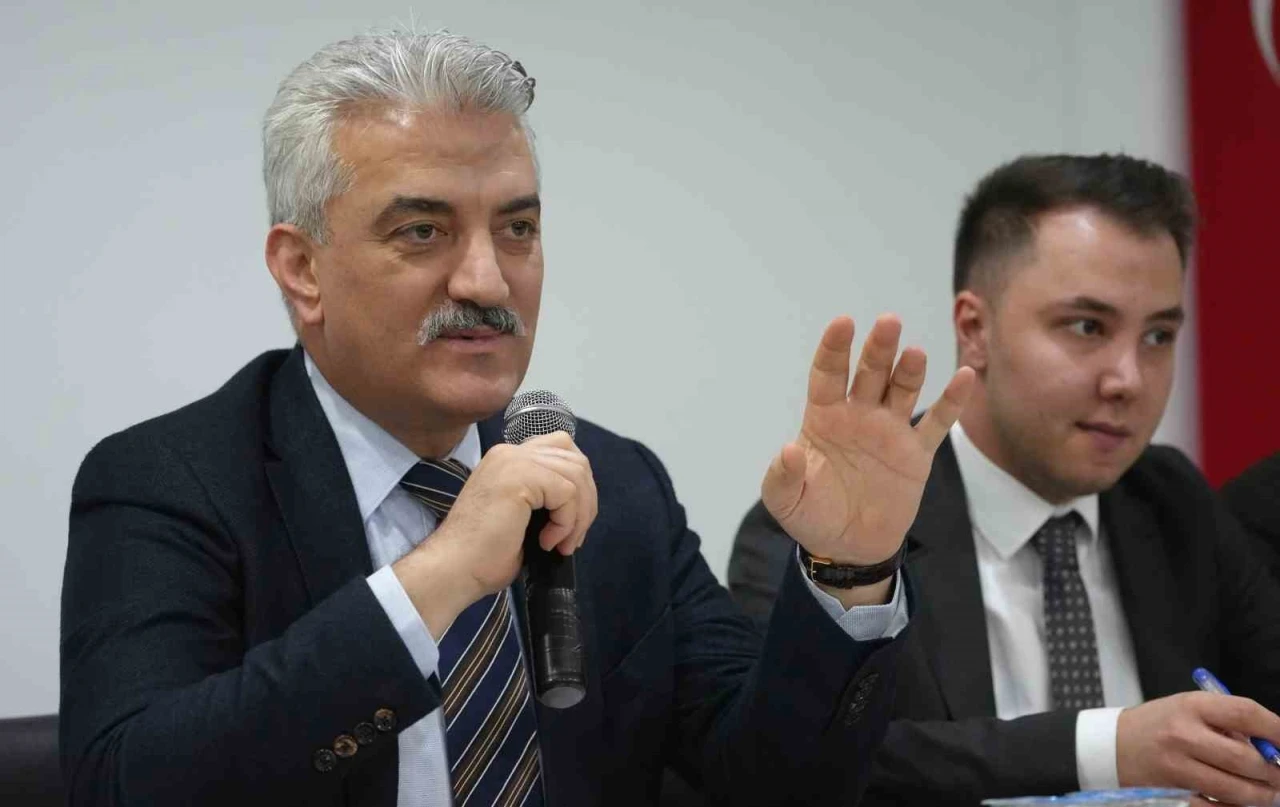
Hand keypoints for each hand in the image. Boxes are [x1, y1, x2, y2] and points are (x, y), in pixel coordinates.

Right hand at [394, 431, 596, 636]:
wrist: (454, 568)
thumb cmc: (484, 555)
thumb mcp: (524, 516)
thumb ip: (547, 497)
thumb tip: (583, 502)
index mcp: (509, 459)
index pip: (563, 451)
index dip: (578, 487)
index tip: (569, 523)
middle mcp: (511, 452)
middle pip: (576, 460)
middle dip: (585, 502)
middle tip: (572, 538)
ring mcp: (513, 461)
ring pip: (576, 475)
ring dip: (578, 516)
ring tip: (560, 543)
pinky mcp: (519, 477)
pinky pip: (567, 492)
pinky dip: (566, 522)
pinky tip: (546, 541)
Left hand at [761, 315, 973, 574]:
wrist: (849, 548)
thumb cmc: (812, 516)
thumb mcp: (785, 501)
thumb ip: (783, 476)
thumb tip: (788, 451)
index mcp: (824, 418)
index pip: (828, 374)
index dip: (834, 349)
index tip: (843, 323)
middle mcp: (859, 415)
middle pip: (869, 372)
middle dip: (878, 348)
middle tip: (888, 323)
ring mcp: (890, 431)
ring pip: (902, 390)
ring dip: (909, 370)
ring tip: (914, 354)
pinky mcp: (916, 453)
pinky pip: (938, 423)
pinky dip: (952, 401)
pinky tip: (965, 378)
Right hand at [1118, 692, 1279, 805]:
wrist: (1111, 746)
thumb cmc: (1159, 725)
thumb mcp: (1188, 709)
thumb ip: (1227, 723)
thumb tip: (1272, 747)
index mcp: (1192, 706)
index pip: (1246, 713)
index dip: (1278, 730)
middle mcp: (1184, 734)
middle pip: (1247, 758)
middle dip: (1274, 771)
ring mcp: (1176, 766)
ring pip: (1236, 789)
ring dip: (1261, 795)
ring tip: (1267, 793)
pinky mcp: (1172, 793)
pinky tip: (1237, 803)